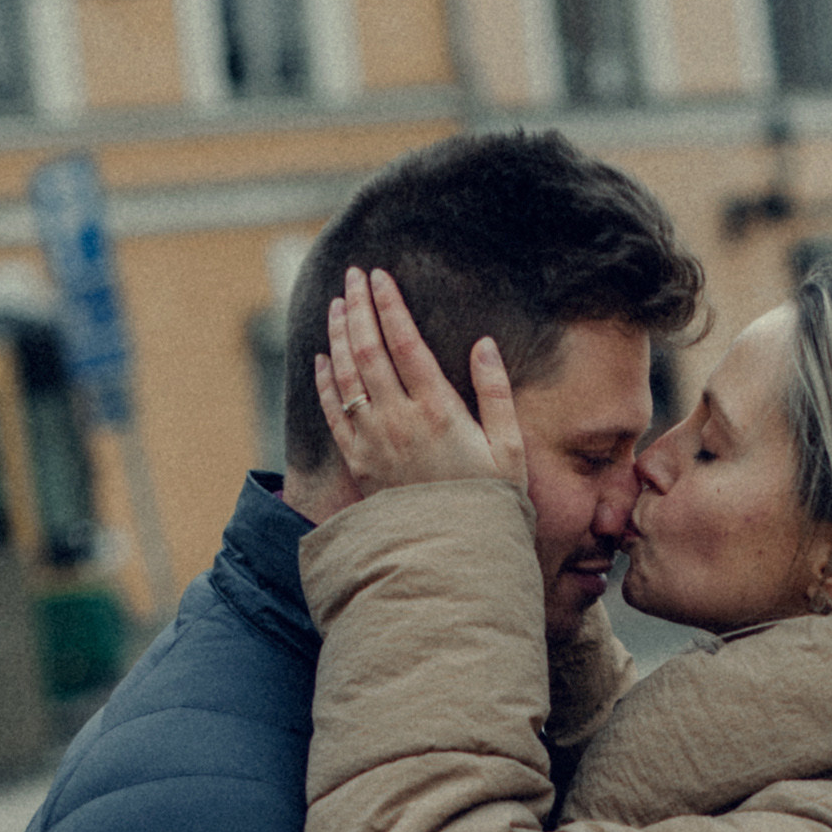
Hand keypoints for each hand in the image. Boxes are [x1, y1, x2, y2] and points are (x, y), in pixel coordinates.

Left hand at [314, 267, 525, 496]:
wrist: (451, 555)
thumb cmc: (489, 502)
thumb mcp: (509, 449)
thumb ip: (496, 393)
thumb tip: (483, 343)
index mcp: (438, 410)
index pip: (404, 342)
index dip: (389, 305)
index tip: (379, 276)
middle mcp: (399, 420)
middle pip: (368, 350)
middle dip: (358, 307)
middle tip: (353, 277)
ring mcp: (373, 441)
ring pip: (346, 376)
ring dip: (338, 335)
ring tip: (337, 305)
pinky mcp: (358, 463)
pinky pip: (333, 414)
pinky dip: (324, 382)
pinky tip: (322, 359)